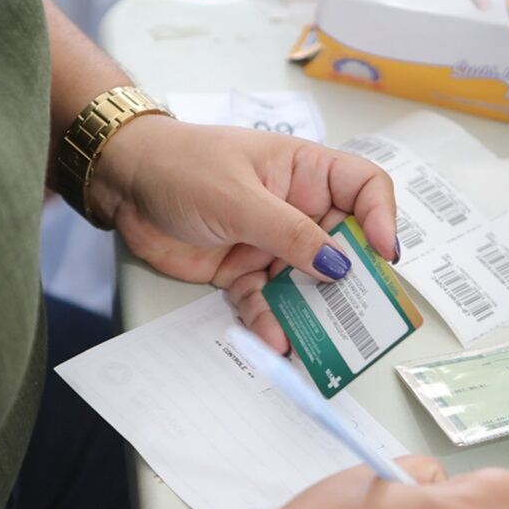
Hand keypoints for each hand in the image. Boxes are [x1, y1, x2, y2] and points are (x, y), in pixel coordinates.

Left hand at [88, 117, 398, 354]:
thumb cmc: (182, 166)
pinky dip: (271, 321)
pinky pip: (266, 302)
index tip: (383, 254)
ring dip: (312, 312)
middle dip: (351, 283)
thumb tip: (339, 265)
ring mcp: (269, 243)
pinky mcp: (242, 271)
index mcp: (305, 173)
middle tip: (361, 316)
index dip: (382, 218)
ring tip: (318, 342)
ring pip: (305, 284)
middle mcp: (296, 209)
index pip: (364, 188)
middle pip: (341, 247)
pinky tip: (274, 338)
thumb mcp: (240, 197)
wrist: (124, 184)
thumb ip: (290, 233)